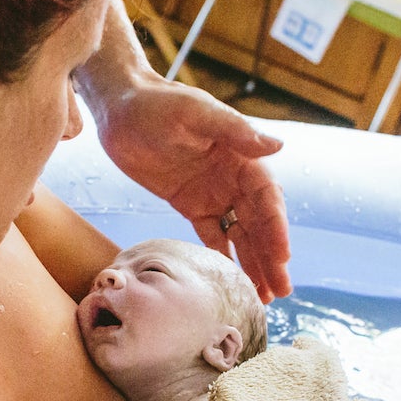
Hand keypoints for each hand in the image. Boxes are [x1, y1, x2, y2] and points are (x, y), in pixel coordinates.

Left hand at [74, 0, 291, 301]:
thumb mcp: (195, 113)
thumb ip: (234, 131)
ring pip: (240, 234)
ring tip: (266, 297)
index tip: (282, 257)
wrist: (119, 109)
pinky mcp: (191, 204)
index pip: (266, 197)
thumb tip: (277, 146)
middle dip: (271, 257)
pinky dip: (225, 257)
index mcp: (241, 155)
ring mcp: (213, 192)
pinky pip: (213, 236)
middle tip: (281, 291)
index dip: (276, 228)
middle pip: (259, 223)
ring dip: (254, 263)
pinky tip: (233, 282)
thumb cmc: (157, 103)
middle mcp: (233, 177)